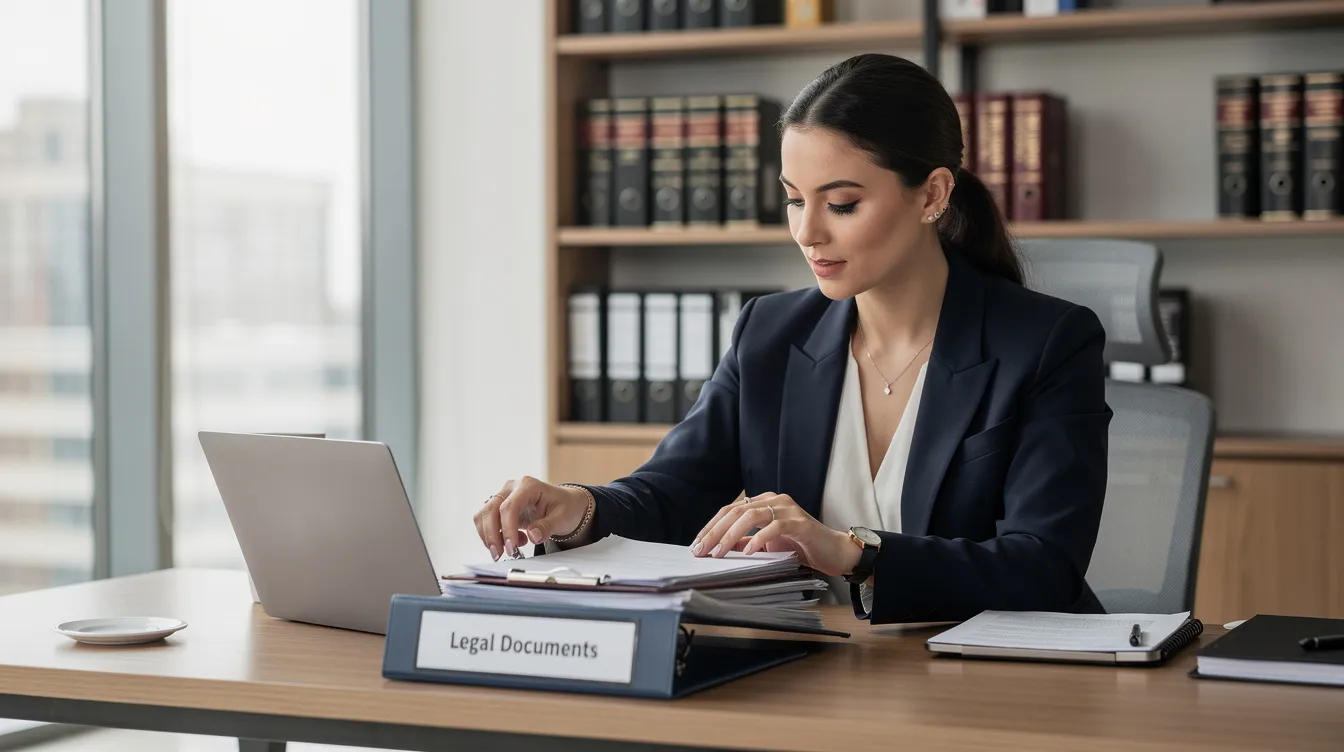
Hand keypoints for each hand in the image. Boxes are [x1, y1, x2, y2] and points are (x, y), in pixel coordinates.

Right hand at [473, 476, 590, 560]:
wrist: (565, 504)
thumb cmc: (565, 507)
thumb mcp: (563, 517)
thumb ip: (547, 526)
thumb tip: (532, 536)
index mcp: (528, 485)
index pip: (509, 507)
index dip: (507, 528)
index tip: (511, 547)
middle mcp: (512, 487)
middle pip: (491, 509)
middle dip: (492, 535)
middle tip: (500, 555)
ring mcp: (503, 495)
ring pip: (483, 515)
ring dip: (488, 536)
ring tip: (509, 549)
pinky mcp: (498, 507)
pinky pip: (484, 520)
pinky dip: (491, 535)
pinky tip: (510, 542)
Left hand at [689, 492, 863, 576]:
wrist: (834, 553)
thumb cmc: (801, 547)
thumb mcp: (766, 545)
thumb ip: (745, 542)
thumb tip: (718, 547)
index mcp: (764, 502)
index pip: (730, 510)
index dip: (711, 527)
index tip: (697, 545)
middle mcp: (775, 500)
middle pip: (736, 510)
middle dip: (715, 532)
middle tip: (701, 550)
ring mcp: (788, 509)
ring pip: (751, 515)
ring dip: (731, 535)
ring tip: (719, 552)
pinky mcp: (800, 522)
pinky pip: (774, 527)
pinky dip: (758, 539)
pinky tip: (748, 552)